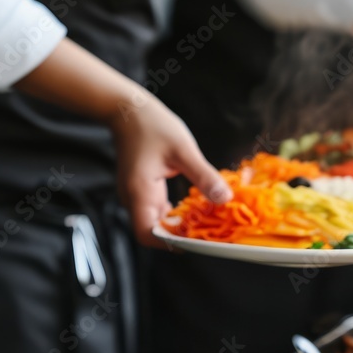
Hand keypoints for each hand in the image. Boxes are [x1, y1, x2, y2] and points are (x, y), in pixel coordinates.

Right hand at [110, 95, 231, 245]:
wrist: (127, 110)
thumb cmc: (152, 125)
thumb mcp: (184, 150)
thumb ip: (204, 177)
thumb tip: (225, 199)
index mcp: (139, 192)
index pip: (147, 234)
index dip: (168, 243)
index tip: (193, 242)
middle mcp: (133, 198)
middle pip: (152, 232)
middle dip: (178, 236)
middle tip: (206, 234)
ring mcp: (135, 196)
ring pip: (155, 222)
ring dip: (177, 225)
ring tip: (203, 222)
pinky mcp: (141, 191)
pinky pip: (156, 210)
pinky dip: (173, 214)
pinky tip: (192, 207)